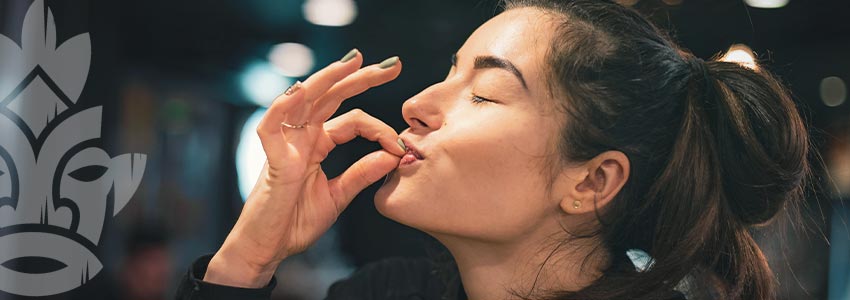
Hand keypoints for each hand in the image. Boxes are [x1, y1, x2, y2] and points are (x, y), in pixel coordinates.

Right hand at [204, 50, 404, 287]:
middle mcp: (302, 137)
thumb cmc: (296, 222)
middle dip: (361, 78)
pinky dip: (283, 106)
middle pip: (332, 97)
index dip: (381, 129)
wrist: (269, 248)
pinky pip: (271, 125)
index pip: (353, 121)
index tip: (401, 146)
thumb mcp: (339, 196)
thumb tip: (394, 155)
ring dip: (328, 78)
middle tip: (392, 65)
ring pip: (305, 100)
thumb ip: (363, 173)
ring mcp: (286, 144)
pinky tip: (302, 89)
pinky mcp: (271, 159)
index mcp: (318, 144)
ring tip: (353, 62)